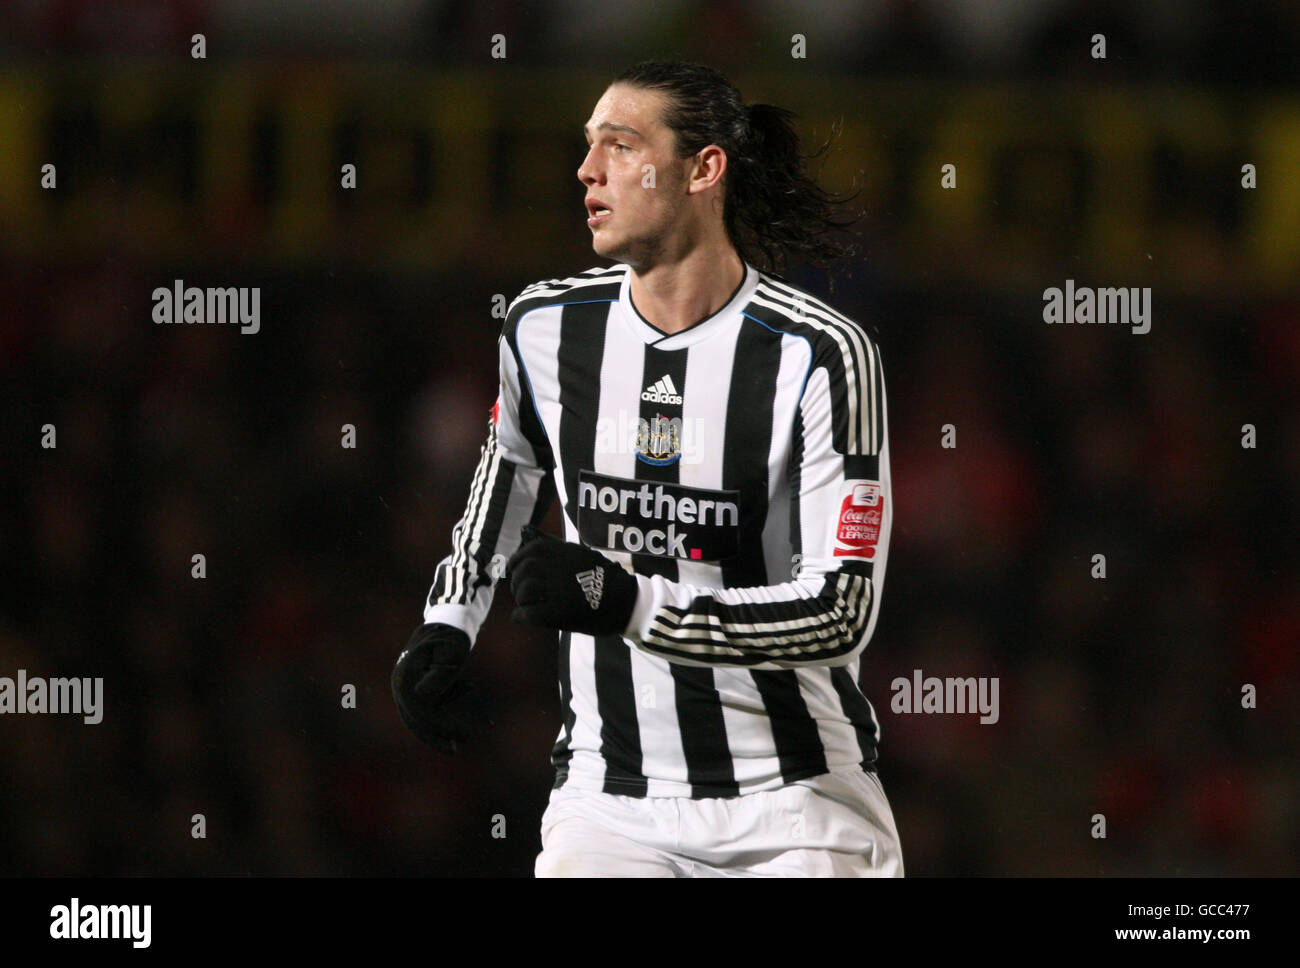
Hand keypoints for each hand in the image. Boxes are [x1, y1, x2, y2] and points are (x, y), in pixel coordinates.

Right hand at [390, 623, 484, 753]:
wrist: (447, 622)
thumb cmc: (451, 638)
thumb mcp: (450, 654)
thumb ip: (439, 674)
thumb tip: (421, 694)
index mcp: (406, 677)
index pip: (420, 712)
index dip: (440, 728)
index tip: (460, 737)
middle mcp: (401, 684)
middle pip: (415, 719)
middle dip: (437, 735)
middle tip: (457, 749)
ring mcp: (407, 686)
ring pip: (420, 716)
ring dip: (439, 729)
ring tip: (460, 741)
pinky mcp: (417, 687)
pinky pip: (428, 707)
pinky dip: (445, 715)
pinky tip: (465, 722)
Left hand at [506, 525, 637, 636]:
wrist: (627, 602)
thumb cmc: (605, 578)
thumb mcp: (584, 554)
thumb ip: (556, 547)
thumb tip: (526, 530)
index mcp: (568, 553)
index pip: (533, 549)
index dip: (518, 558)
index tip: (514, 567)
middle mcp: (562, 569)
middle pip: (526, 569)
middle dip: (516, 579)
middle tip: (518, 589)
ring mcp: (561, 591)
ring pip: (526, 590)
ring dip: (520, 597)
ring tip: (524, 603)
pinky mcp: (561, 613)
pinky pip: (531, 613)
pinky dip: (521, 615)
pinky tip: (522, 617)